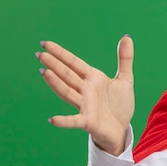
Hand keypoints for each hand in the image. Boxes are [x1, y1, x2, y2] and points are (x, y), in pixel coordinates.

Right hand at [36, 35, 134, 155]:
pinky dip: (64, 121)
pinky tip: (52, 119)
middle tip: (39, 54)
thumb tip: (127, 37)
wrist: (121, 128)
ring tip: (44, 72)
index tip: (45, 44)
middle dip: (54, 64)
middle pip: (67, 75)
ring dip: (56, 83)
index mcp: (93, 79)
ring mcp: (85, 106)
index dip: (61, 53)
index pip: (74, 63)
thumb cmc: (119, 105)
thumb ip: (125, 59)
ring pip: (68, 92)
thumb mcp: (125, 79)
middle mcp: (86, 90)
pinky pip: (74, 121)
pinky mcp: (88, 121)